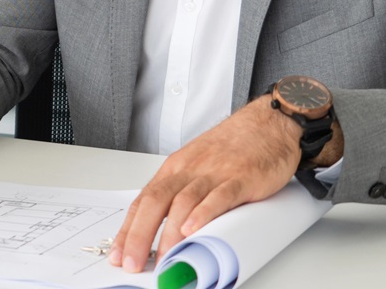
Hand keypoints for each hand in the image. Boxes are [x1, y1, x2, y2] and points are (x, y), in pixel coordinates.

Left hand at [109, 97, 301, 271]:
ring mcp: (214, 173)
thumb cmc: (231, 147)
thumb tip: (161, 229)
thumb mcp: (197, 166)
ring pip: (184, 203)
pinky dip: (203, 214)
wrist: (267, 124)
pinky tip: (193, 230)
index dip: (128, 229)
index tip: (118, 253)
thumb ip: (180, 194)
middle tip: (132, 262)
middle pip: (156, 202)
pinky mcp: (241, 179)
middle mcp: (189, 169)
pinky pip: (219, 197)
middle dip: (140, 235)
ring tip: (163, 259)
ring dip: (170, 233)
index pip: (144, 201)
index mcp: (175, 168)